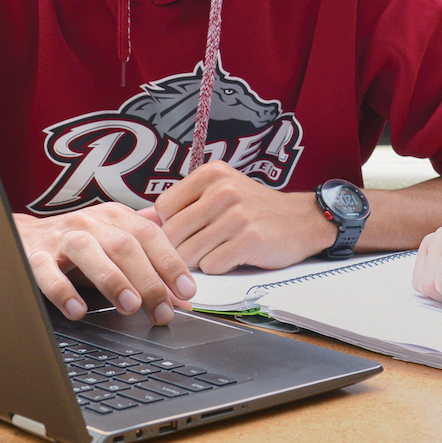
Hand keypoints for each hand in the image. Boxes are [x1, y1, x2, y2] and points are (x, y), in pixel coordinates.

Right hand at [15, 204, 196, 324]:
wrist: (24, 236)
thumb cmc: (78, 246)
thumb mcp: (115, 252)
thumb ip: (149, 272)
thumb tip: (181, 301)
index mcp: (115, 217)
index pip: (150, 235)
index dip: (170, 262)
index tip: (187, 291)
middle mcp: (90, 222)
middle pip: (124, 246)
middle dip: (147, 280)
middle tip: (161, 311)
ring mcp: (61, 237)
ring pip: (88, 252)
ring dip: (111, 279)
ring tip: (129, 306)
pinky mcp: (34, 255)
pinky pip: (47, 271)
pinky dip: (63, 292)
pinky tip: (77, 310)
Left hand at [149, 161, 336, 273]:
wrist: (302, 220)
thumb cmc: (254, 209)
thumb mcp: (219, 193)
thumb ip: (182, 205)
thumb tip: (139, 220)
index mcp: (211, 174)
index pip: (164, 208)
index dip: (170, 226)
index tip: (187, 231)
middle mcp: (223, 190)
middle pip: (173, 234)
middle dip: (180, 250)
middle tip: (199, 249)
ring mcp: (237, 215)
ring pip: (189, 253)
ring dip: (198, 262)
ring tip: (217, 251)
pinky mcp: (249, 240)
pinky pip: (212, 265)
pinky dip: (218, 268)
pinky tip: (232, 257)